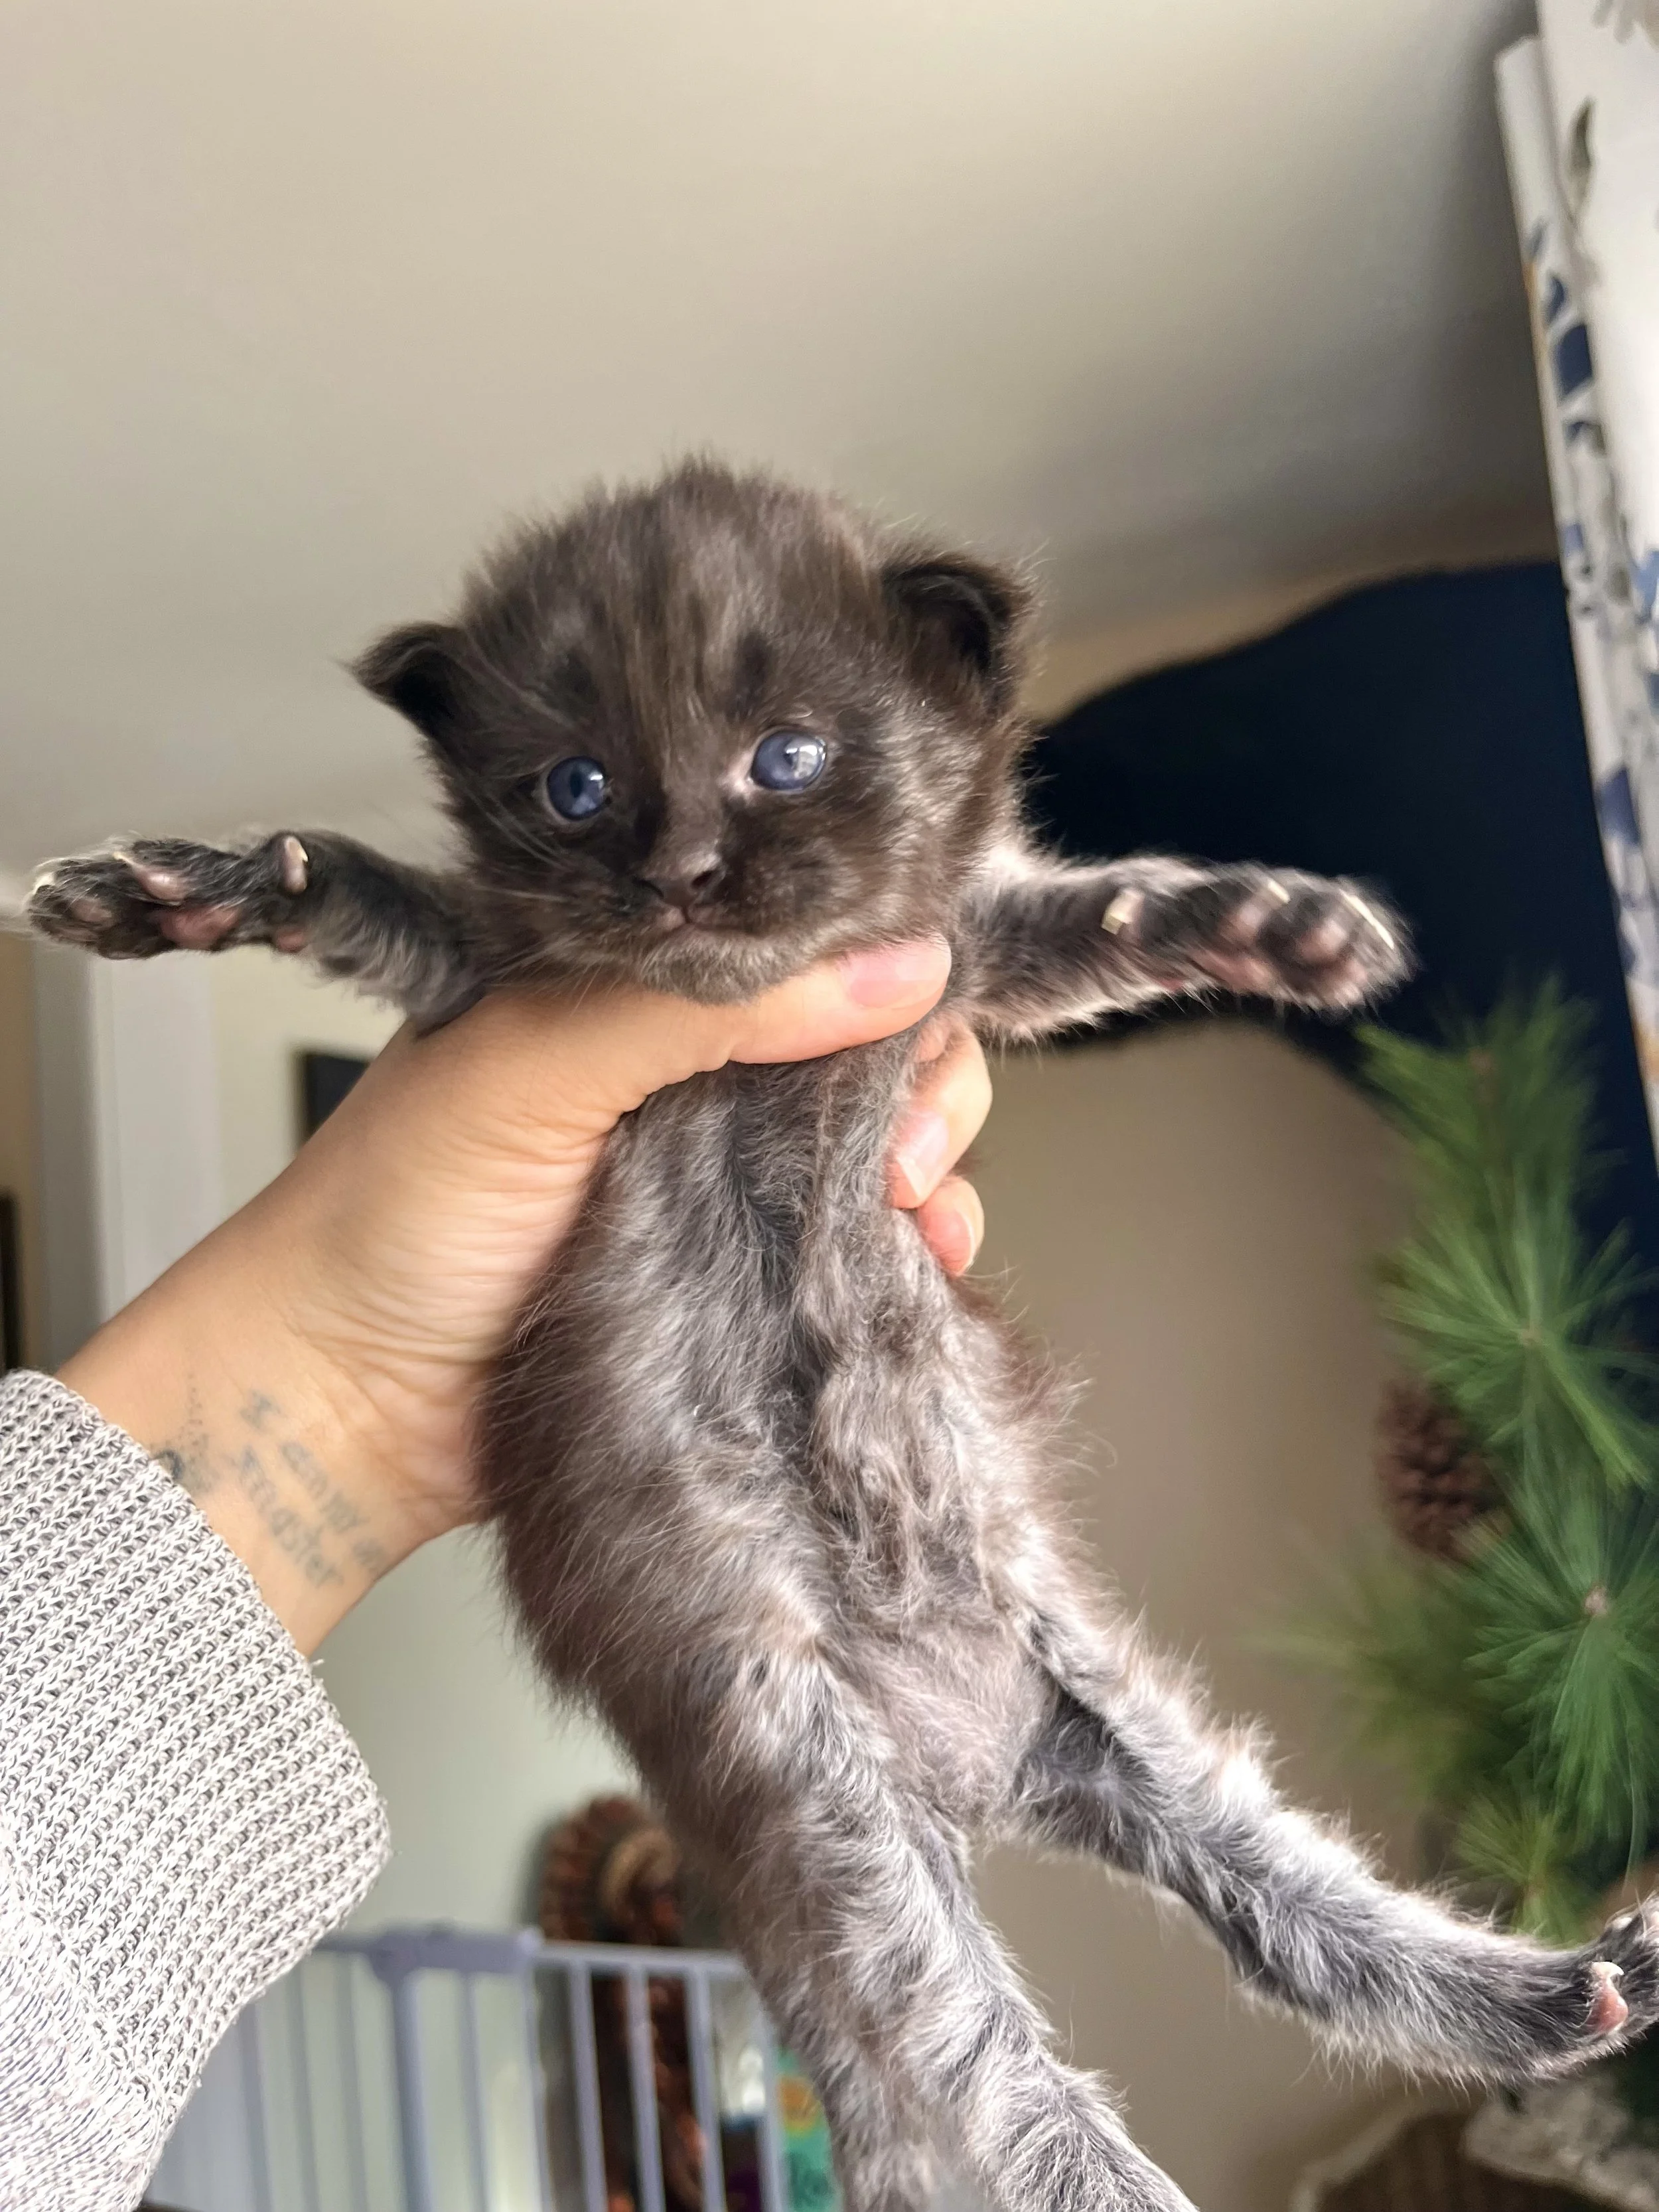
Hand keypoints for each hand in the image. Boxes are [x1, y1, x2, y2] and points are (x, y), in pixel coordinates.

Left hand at [59, 944, 990, 1651]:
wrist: (345, 1404)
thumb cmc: (393, 1209)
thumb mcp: (537, 1061)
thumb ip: (709, 1001)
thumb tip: (897, 960)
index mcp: (636, 983)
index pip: (797, 934)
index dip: (874, 960)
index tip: (913, 1010)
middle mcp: (693, 1071)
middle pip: (864, 1039)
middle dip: (920, 1080)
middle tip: (902, 1144)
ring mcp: (724, 1177)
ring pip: (881, 1143)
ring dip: (930, 1168)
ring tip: (911, 1207)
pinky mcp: (743, 1278)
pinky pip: (863, 1249)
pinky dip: (915, 1250)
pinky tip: (923, 1260)